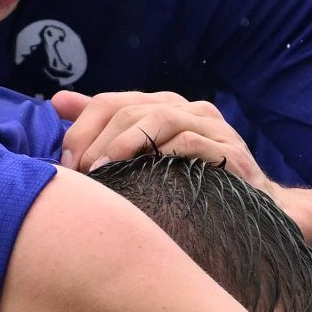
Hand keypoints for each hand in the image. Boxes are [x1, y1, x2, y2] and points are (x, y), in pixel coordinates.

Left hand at [51, 90, 277, 191]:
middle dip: (97, 138)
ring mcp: (210, 127)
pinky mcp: (229, 150)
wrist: (255, 211)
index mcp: (163, 107)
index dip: (81, 128)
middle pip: (130, 107)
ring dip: (125, 142)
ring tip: (104, 169)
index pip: (111, 101)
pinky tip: (143, 173)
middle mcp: (187, 109)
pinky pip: (192, 141)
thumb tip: (56, 100)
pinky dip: (163, 152)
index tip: (65, 163)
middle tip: (80, 171)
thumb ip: (103, 126)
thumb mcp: (145, 156)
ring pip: (160, 117)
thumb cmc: (192, 184)